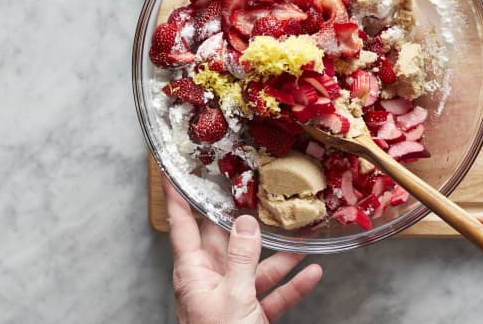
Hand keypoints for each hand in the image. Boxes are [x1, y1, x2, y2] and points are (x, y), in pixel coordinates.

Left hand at [162, 174, 322, 322]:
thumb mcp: (233, 296)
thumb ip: (242, 258)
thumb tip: (247, 224)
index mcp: (193, 273)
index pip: (183, 226)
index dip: (177, 198)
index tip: (172, 173)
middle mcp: (210, 281)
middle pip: (226, 241)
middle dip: (240, 218)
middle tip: (250, 189)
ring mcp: (231, 299)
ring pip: (255, 267)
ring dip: (278, 254)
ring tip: (299, 233)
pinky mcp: (250, 316)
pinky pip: (272, 294)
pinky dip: (291, 284)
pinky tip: (310, 272)